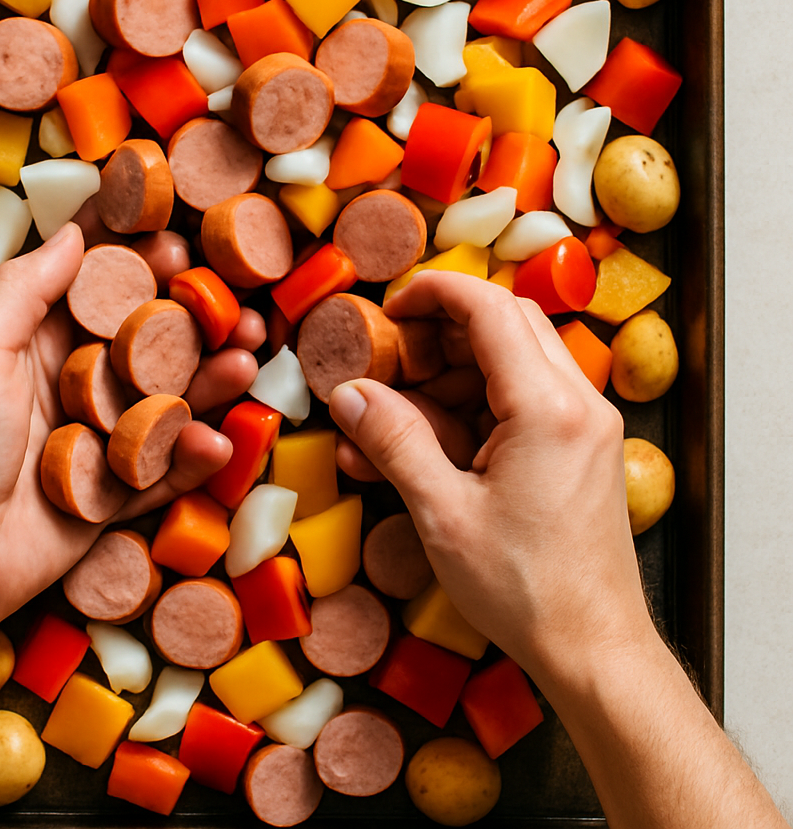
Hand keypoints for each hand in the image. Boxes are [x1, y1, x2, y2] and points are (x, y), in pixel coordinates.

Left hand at [0, 223, 233, 639]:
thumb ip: (24, 290)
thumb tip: (72, 232)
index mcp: (37, 339)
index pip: (97, 283)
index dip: (137, 256)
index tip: (179, 231)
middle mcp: (76, 381)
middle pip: (149, 338)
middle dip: (196, 316)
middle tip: (236, 301)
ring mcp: (101, 436)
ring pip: (171, 399)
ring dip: (212, 379)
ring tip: (247, 359)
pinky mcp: (116, 489)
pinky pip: (166, 468)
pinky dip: (194, 457)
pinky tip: (216, 442)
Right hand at [328, 270, 649, 682]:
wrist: (595, 650)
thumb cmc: (526, 591)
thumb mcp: (442, 514)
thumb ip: (394, 441)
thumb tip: (349, 395)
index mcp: (548, 409)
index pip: (490, 309)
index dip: (433, 293)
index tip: (389, 309)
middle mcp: (578, 404)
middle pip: (506, 324)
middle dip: (442, 330)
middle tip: (391, 358)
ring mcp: (585, 425)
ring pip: (513, 360)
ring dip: (453, 374)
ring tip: (396, 415)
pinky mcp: (579, 448)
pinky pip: (522, 400)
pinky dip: (473, 408)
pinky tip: (427, 444)